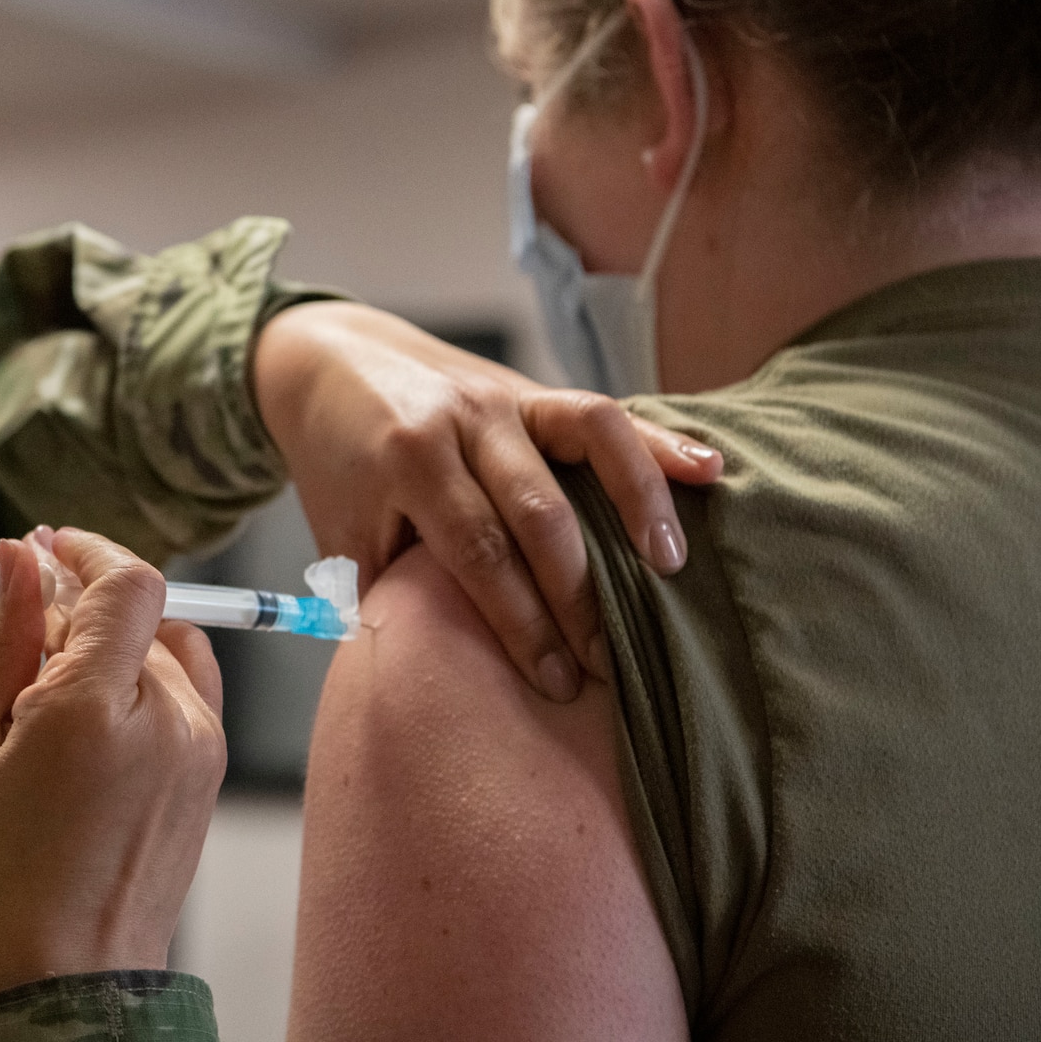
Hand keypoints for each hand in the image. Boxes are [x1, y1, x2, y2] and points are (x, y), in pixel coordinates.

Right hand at [0, 530, 225, 1003]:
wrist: (67, 984)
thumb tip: (18, 559)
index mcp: (97, 708)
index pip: (128, 581)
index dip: (87, 550)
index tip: (44, 548)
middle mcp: (170, 718)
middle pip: (140, 612)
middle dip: (79, 610)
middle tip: (17, 656)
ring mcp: (202, 748)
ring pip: (163, 649)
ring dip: (111, 650)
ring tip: (48, 710)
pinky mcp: (212, 774)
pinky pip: (184, 692)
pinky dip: (140, 685)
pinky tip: (89, 733)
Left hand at [253, 301, 722, 701]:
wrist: (331, 360)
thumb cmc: (340, 464)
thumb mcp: (342, 530)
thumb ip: (384, 590)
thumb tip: (431, 673)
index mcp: (407, 460)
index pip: (478, 552)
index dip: (521, 622)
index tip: (553, 681)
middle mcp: (462, 421)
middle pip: (538, 512)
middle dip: (578, 596)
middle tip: (607, 663)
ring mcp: (504, 398)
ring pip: (588, 442)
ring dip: (636, 505)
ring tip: (671, 570)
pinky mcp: (534, 388)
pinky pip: (602, 411)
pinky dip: (659, 440)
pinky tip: (709, 471)